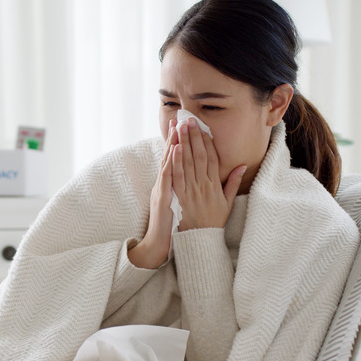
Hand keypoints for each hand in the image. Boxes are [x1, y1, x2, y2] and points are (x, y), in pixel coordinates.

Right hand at [128, 119, 178, 268]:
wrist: (161, 244)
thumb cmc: (175, 227)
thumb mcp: (183, 205)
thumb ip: (190, 191)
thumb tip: (199, 179)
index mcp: (174, 184)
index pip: (179, 158)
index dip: (182, 141)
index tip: (186, 125)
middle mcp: (167, 183)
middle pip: (173, 155)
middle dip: (177, 136)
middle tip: (181, 116)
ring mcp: (164, 188)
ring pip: (170, 161)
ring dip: (173, 142)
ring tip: (178, 125)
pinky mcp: (163, 195)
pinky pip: (168, 175)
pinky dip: (171, 161)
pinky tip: (175, 148)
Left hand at [172, 118, 246, 230]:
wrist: (199, 240)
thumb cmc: (213, 222)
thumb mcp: (227, 203)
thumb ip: (233, 183)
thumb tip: (241, 165)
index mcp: (215, 185)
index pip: (212, 158)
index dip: (207, 141)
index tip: (203, 127)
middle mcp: (204, 185)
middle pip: (199, 156)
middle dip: (194, 136)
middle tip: (190, 119)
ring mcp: (191, 190)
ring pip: (188, 162)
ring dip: (184, 143)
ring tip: (181, 127)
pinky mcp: (179, 196)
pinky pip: (177, 176)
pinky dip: (176, 161)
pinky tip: (174, 147)